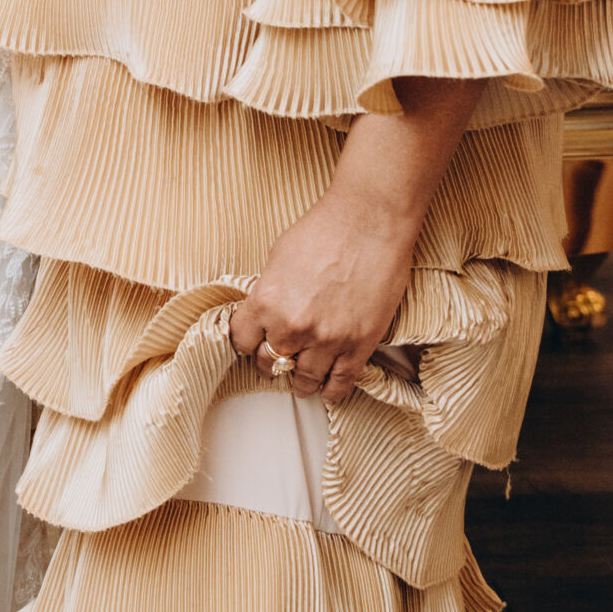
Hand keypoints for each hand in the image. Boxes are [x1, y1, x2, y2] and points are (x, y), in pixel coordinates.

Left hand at [229, 190, 415, 407]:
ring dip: (300, 382)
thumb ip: (269, 291)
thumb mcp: (278, 256)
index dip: (246, 342)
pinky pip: (340, 383)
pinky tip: (327, 390)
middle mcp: (293, 326)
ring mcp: (328, 339)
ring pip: (304, 379)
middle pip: (270, 362)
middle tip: (275, 361)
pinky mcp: (359, 345)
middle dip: (270, 361)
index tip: (252, 343)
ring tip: (300, 382)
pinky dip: (331, 391)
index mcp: (267, 301)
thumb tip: (266, 312)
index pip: (241, 340)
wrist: (371, 220)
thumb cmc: (326, 228)